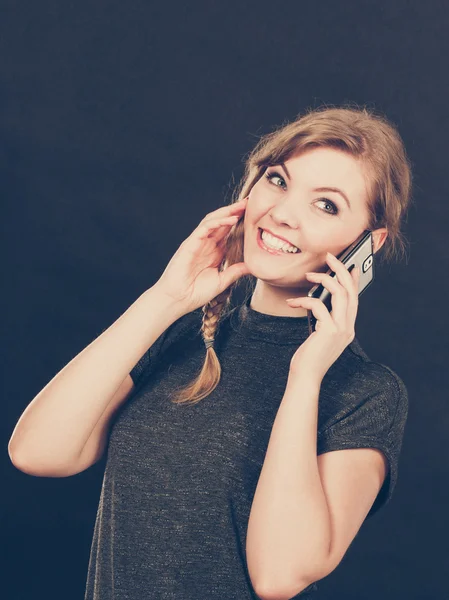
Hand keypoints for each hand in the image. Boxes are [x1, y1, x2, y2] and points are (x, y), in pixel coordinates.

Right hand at [154, 197, 250, 314]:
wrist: (177, 300)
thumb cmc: (195, 293)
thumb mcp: (222, 281)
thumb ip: (235, 272)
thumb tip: (252, 266)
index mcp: (214, 252)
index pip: (228, 232)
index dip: (240, 223)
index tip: (255, 215)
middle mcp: (206, 245)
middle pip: (222, 222)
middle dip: (235, 211)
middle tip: (250, 202)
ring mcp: (197, 243)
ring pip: (213, 220)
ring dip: (227, 212)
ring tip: (242, 205)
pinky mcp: (190, 244)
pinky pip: (204, 228)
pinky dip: (218, 222)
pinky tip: (231, 219)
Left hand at [285, 252, 360, 381]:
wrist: (305, 376)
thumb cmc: (309, 356)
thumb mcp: (319, 333)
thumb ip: (324, 318)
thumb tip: (319, 298)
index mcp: (348, 327)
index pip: (355, 298)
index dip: (354, 279)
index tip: (349, 264)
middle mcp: (348, 327)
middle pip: (350, 290)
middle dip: (341, 269)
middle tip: (329, 257)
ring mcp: (341, 329)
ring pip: (340, 293)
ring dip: (324, 279)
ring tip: (309, 274)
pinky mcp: (329, 331)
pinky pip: (319, 305)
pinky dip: (304, 299)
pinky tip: (292, 302)